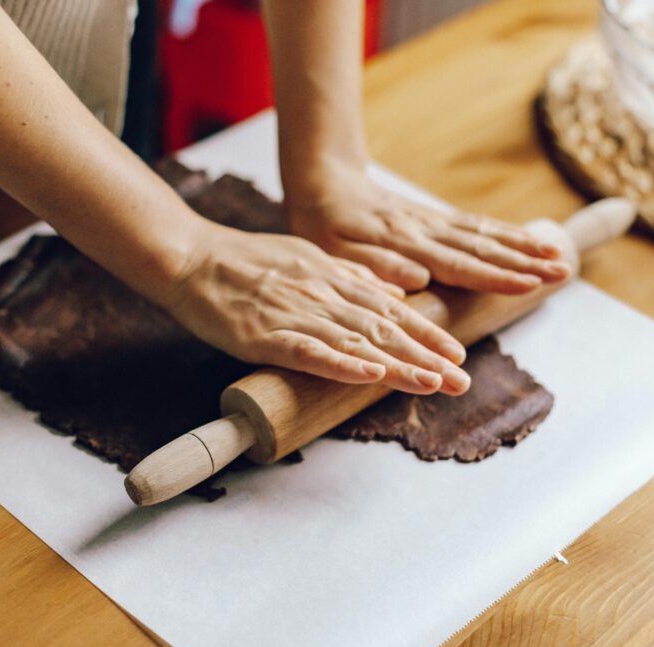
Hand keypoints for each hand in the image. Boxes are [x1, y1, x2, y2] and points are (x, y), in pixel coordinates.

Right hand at [164, 219, 469, 394]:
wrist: (190, 257)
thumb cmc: (246, 261)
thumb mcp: (307, 258)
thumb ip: (351, 276)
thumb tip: (394, 290)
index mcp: (334, 278)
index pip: (390, 310)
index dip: (426, 332)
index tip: (457, 353)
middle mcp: (323, 294)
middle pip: (384, 328)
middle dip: (426, 354)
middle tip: (462, 378)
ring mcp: (295, 314)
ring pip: (356, 341)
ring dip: (399, 364)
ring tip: (435, 382)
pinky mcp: (265, 335)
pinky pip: (309, 351)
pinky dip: (342, 363)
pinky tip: (371, 375)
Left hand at [285, 168, 572, 292]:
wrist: (323, 181)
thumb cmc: (322, 226)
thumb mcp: (333, 251)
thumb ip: (372, 264)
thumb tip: (416, 279)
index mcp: (403, 243)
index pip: (457, 263)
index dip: (495, 276)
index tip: (529, 284)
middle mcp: (426, 231)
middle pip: (483, 248)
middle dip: (525, 262)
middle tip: (564, 272)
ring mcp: (434, 222)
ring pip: (486, 235)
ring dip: (524, 248)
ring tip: (560, 258)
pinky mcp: (436, 219)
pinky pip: (477, 227)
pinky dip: (508, 234)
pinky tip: (532, 241)